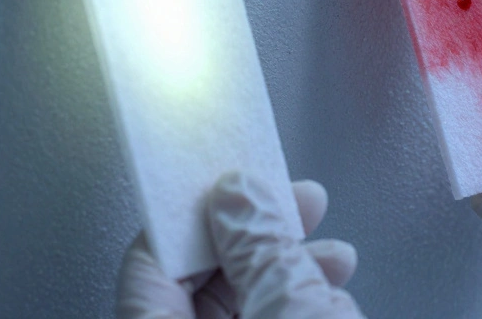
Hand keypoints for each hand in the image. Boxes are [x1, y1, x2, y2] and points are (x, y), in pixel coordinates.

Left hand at [118, 172, 364, 318]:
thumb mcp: (285, 309)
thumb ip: (259, 247)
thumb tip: (242, 196)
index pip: (150, 256)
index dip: (196, 208)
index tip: (232, 176)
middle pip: (196, 282)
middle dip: (255, 238)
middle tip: (294, 206)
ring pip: (237, 307)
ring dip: (286, 273)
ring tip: (331, 257)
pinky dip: (292, 306)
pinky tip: (329, 294)